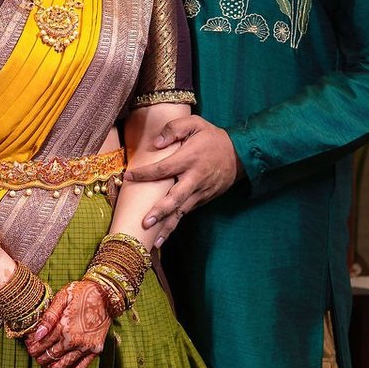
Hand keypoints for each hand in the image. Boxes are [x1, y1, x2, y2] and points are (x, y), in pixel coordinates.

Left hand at [22, 281, 109, 367]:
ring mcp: (86, 348)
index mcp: (64, 327)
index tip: (28, 344)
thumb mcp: (62, 297)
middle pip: (49, 357)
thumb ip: (48, 317)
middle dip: (37, 356)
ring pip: (61, 366)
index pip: (41, 344)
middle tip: (32, 352)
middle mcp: (75, 341)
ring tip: (42, 360)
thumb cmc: (82, 293)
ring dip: (48, 366)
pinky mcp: (95, 351)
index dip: (31, 346)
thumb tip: (37, 335)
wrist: (107, 295)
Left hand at [124, 115, 239, 238]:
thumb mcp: (196, 124)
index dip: (146, 174)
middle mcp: (195, 178)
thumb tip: (155, 144)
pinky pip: (186, 212)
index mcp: (190, 159)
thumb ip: (174, 129)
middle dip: (160, 212)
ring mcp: (200, 192)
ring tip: (154, 243)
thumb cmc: (212, 138)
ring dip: (168, 227)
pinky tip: (162, 237)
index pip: (164, 168)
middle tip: (145, 223)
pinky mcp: (203, 200)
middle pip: (176, 198)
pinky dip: (175, 224)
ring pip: (181, 211)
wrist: (239, 154)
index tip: (129, 177)